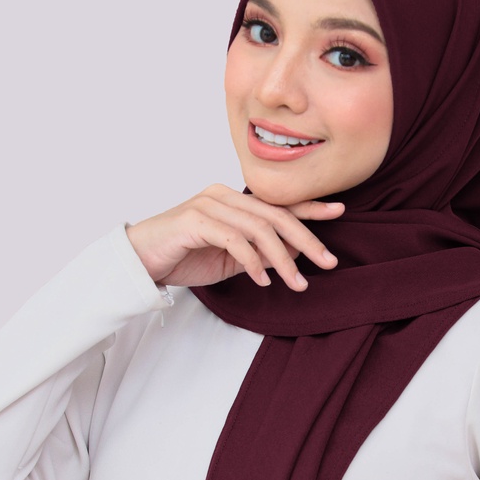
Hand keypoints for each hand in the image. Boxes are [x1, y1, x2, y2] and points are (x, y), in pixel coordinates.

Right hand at [125, 184, 342, 290]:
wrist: (140, 261)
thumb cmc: (184, 257)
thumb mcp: (231, 257)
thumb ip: (259, 251)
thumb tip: (295, 253)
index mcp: (233, 199)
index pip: (278, 202)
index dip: (309, 207)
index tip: (339, 212)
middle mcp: (223, 195)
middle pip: (275, 215)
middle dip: (306, 239)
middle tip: (328, 262)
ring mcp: (208, 205)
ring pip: (258, 229)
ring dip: (281, 260)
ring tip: (296, 283)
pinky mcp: (194, 221)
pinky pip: (234, 240)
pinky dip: (252, 261)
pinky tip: (262, 280)